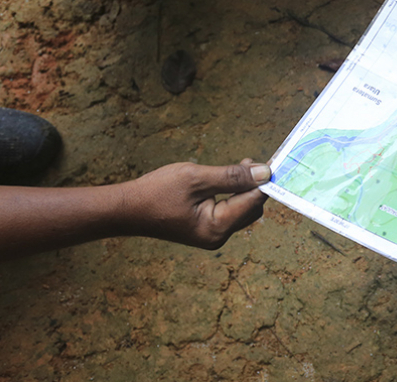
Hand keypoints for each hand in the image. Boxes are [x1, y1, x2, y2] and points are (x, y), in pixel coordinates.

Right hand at [122, 158, 269, 249]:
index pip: (253, 201)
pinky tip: (225, 180)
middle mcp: (218, 236)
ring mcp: (212, 235)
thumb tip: (265, 173)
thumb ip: (232, 176)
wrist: (125, 209)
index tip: (271, 161)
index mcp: (217, 228)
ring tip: (237, 167)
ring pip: (242, 209)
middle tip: (247, 161)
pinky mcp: (206, 230)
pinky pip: (229, 211)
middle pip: (252, 208)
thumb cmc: (157, 192)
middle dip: (254, 185)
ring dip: (243, 188)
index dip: (263, 181)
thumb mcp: (197, 178)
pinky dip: (232, 195)